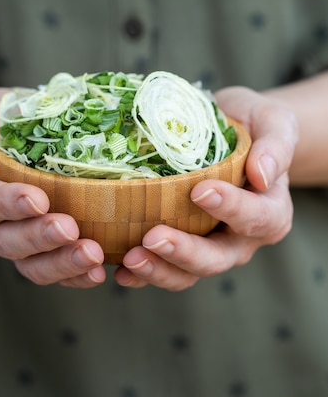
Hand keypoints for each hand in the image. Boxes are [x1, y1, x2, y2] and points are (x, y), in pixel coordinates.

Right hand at [0, 87, 105, 287]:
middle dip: (39, 237)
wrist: (8, 136)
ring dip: (61, 263)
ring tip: (92, 255)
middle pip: (7, 241)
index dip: (10, 204)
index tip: (38, 199)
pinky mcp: (39, 253)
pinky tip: (98, 271)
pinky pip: (53, 273)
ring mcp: (12, 244)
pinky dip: (75, 276)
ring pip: (30, 265)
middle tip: (70, 228)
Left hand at [115, 86, 297, 290]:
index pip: (257, 217)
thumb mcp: (273, 121)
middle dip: (184, 252)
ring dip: (159, 269)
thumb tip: (263, 174)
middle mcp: (240, 238)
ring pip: (188, 273)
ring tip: (131, 258)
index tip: (200, 191)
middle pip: (217, 257)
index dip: (230, 208)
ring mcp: (209, 247)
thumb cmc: (251, 124)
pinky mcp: (180, 249)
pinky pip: (164, 269)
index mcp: (270, 211)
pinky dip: (142, 275)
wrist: (227, 130)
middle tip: (153, 238)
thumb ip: (276, 144)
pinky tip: (120, 271)